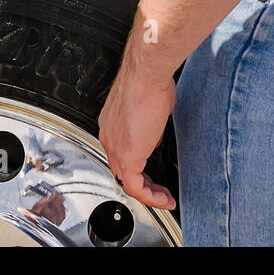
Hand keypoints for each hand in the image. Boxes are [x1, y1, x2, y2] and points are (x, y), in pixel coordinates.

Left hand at [98, 67, 176, 210]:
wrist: (147, 76)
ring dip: (148, 193)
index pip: (120, 153)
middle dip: (144, 183)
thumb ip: (150, 122)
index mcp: (111, 123)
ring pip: (127, 182)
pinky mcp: (127, 156)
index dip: (138, 166)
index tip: (152, 172)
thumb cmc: (149, 82)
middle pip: (122, 170)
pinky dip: (151, 197)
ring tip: (164, 198)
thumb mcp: (151, 105)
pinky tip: (164, 199)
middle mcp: (109, 136)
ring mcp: (115, 147)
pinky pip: (135, 187)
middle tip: (160, 190)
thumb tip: (156, 129)